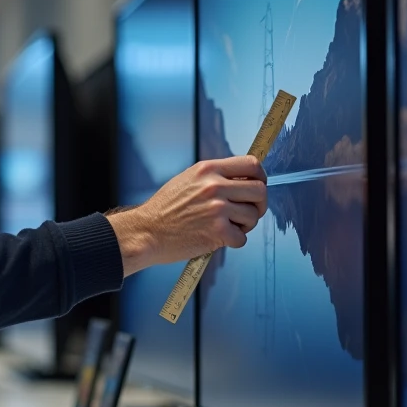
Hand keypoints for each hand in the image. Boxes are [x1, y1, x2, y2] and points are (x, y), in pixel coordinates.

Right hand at [108, 155, 267, 274]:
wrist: (146, 232)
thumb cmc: (164, 209)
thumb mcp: (187, 180)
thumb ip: (214, 177)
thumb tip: (243, 180)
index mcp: (207, 170)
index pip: (251, 164)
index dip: (260, 176)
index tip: (256, 186)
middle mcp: (214, 186)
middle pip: (260, 190)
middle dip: (258, 204)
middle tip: (247, 212)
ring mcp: (217, 209)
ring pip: (254, 215)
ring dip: (245, 225)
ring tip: (228, 226)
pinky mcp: (217, 232)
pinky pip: (242, 238)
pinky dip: (234, 241)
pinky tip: (218, 239)